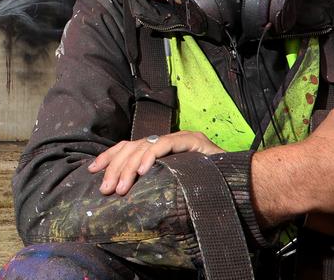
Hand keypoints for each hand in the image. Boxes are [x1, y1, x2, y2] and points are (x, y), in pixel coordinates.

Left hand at [88, 131, 223, 195]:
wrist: (242, 183)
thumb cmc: (207, 188)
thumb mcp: (172, 186)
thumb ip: (154, 184)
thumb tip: (125, 195)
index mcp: (160, 149)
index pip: (127, 146)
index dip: (109, 157)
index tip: (91, 170)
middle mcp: (168, 140)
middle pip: (132, 146)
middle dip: (114, 167)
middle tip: (106, 189)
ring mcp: (180, 138)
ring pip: (144, 146)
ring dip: (128, 167)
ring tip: (120, 187)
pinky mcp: (192, 141)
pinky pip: (166, 145)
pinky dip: (151, 156)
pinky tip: (141, 170)